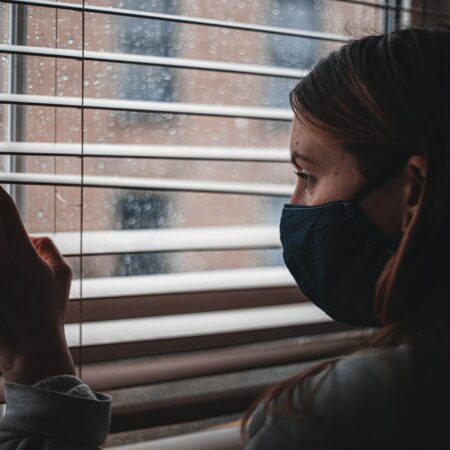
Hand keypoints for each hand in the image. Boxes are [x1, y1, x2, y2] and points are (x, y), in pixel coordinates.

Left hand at [0, 186, 75, 384]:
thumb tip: (31, 238)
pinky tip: (4, 269)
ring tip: (4, 246)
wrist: (30, 348)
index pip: (3, 205)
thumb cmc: (49, 311)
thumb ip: (49, 248)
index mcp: (22, 250)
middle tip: (1, 220)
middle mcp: (0, 257)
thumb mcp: (62, 276)